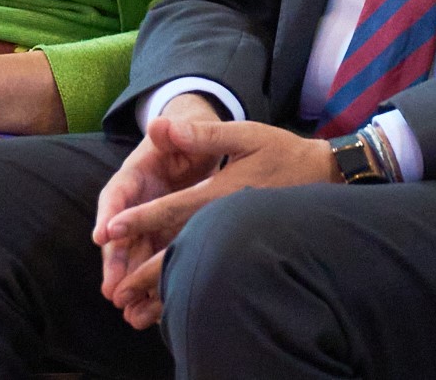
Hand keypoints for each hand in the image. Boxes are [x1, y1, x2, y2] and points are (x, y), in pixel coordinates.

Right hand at [92, 96, 227, 328]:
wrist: (201, 145)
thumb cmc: (190, 136)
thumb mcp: (184, 131)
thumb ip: (175, 131)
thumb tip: (158, 124)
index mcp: (135, 173)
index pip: (116, 194)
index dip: (108, 214)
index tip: (100, 235)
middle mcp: (135, 201)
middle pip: (120, 233)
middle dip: (115, 261)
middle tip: (111, 289)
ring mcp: (147, 221)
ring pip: (134, 254)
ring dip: (129, 280)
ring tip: (126, 310)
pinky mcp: (163, 236)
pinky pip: (153, 261)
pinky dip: (150, 284)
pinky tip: (149, 312)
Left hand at [95, 109, 337, 329]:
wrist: (324, 177)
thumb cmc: (282, 153)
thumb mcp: (247, 135)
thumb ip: (204, 134)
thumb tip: (161, 126)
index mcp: (223, 193)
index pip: (175, 209)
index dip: (141, 219)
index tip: (111, 232)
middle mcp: (228, 221)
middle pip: (181, 250)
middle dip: (146, 272)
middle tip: (116, 291)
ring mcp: (239, 241)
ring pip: (198, 268)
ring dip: (165, 290)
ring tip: (135, 309)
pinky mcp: (245, 251)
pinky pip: (214, 272)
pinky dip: (189, 289)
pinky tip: (170, 305)